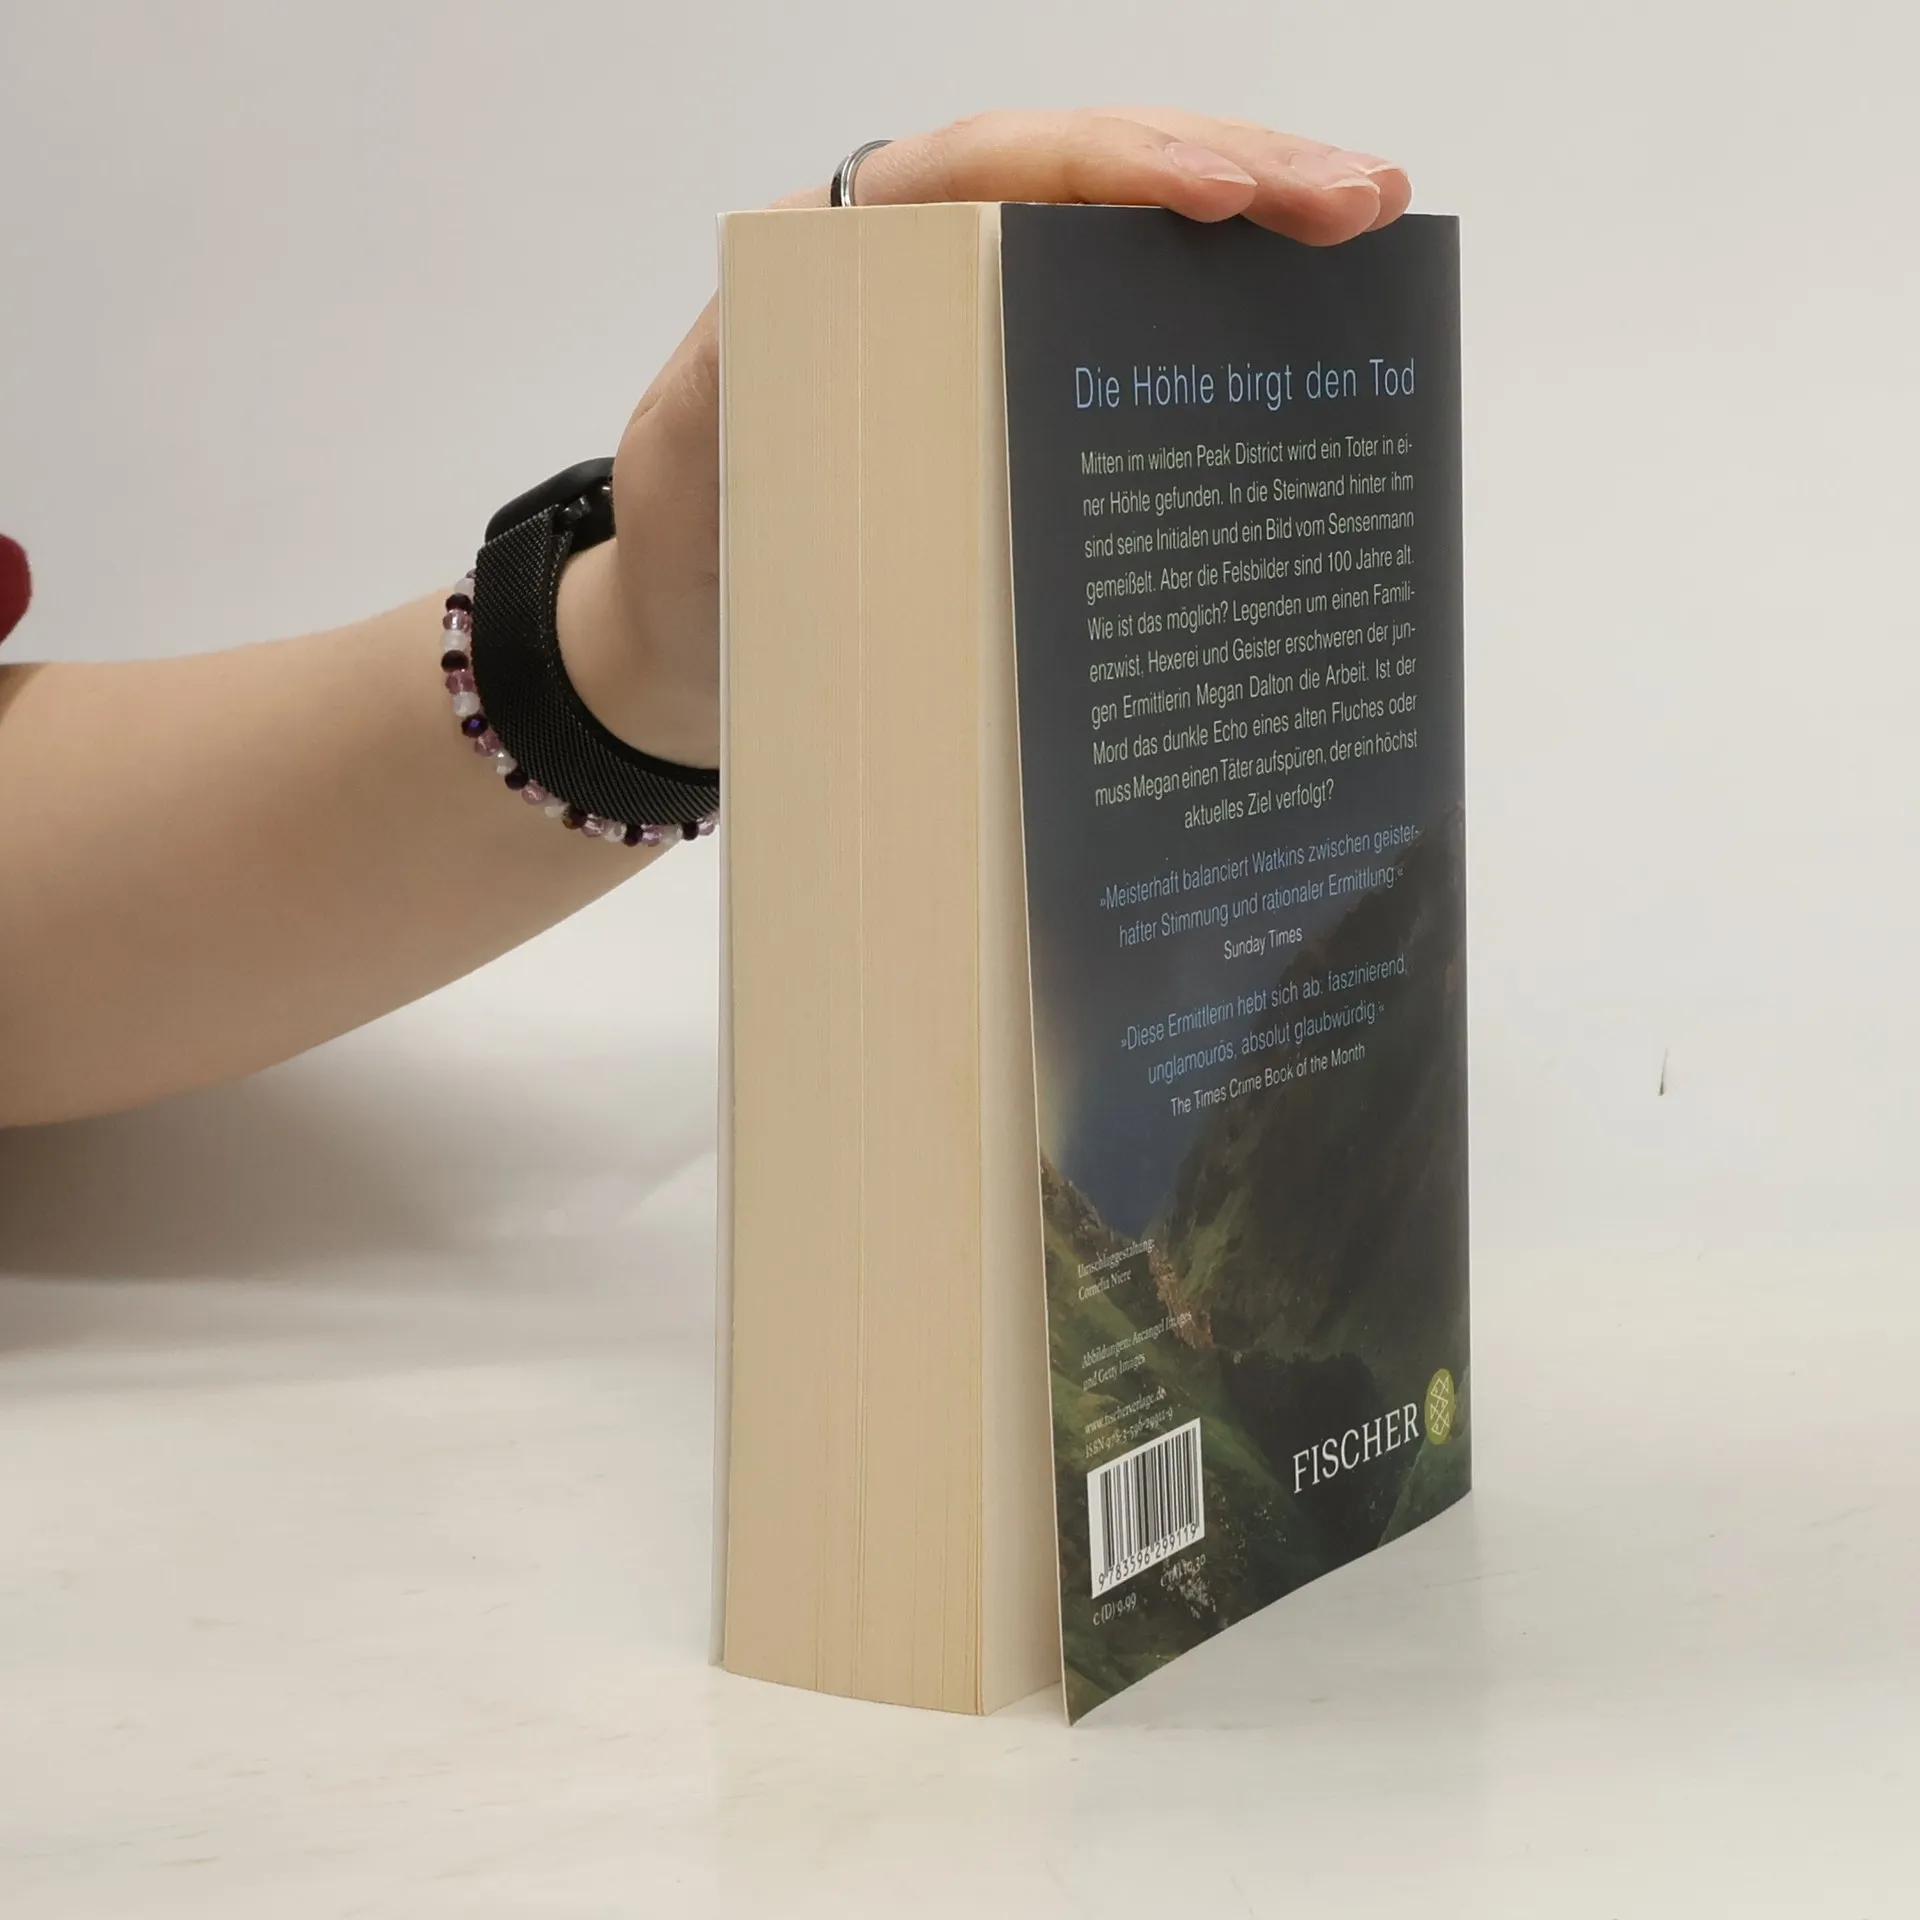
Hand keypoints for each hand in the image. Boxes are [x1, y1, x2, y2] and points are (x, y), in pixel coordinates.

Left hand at [561, 110, 1411, 769]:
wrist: (689, 629)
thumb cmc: (697, 551)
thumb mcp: (707, 468)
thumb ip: (767, 408)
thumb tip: (900, 409)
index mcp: (847, 250)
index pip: (990, 168)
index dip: (1111, 168)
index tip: (1218, 198)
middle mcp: (924, 257)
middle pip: (1088, 176)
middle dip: (1233, 168)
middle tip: (1361, 197)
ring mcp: (979, 316)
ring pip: (1124, 238)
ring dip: (1250, 225)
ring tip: (1368, 218)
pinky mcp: (1013, 383)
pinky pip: (1120, 325)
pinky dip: (1212, 314)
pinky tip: (1302, 315)